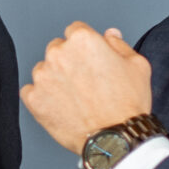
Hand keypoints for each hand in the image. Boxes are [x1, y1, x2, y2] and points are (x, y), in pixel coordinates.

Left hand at [21, 22, 153, 153]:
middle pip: (58, 49)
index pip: (76, 31)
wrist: (114, 138)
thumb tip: (109, 34)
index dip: (85, 45)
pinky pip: (31, 91)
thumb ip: (119, 44)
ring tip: (75, 96)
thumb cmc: (128, 103)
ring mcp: (43, 77)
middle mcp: (58, 54)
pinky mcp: (33, 99)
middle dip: (69, 60)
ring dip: (54, 78)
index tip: (90, 59)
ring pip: (44, 70)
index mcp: (83, 40)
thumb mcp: (137, 65)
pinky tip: (61, 106)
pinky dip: (42, 97)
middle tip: (86, 81)